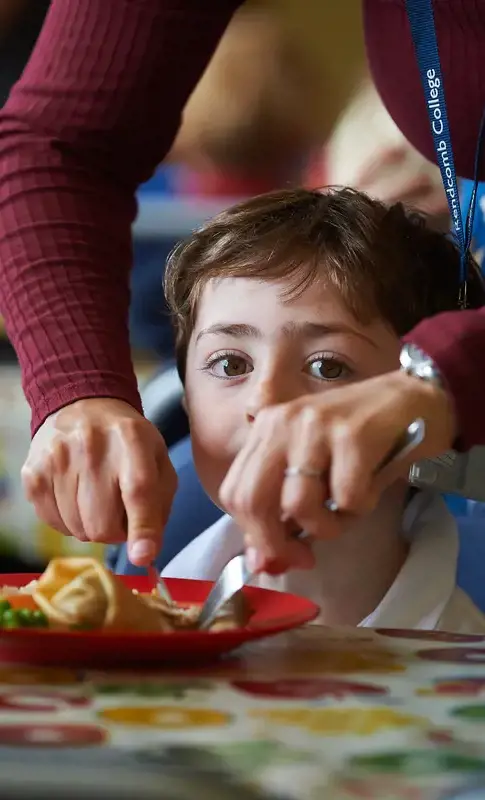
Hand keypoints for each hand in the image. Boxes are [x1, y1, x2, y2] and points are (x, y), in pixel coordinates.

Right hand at [21, 398, 176, 565]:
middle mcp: (91, 447)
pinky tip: (76, 496)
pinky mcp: (33, 473)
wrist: (83, 406)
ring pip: (78, 529)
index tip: (142, 556)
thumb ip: (159, 505)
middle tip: (120, 512)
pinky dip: (69, 520)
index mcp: (132, 440)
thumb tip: (145, 553)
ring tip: (97, 498)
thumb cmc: (128, 442)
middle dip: (116, 531)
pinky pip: (54, 523)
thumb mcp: (157, 461)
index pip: (138, 490)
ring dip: (92, 526)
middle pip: (102, 522)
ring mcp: (57, 459)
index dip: (142, 528)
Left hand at [219, 370, 455, 572]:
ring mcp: (315, 426)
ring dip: (327, 526)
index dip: (253, 534)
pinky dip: (360, 508)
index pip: (234, 492)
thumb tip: (261, 563)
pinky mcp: (352, 434)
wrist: (416, 399)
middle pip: (254, 500)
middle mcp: (282, 422)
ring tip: (349, 511)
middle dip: (277, 543)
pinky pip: (346, 498)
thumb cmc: (362, 440)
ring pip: (299, 504)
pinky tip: (370, 489)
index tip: (280, 555)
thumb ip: (283, 509)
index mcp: (265, 428)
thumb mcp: (314, 468)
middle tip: (305, 557)